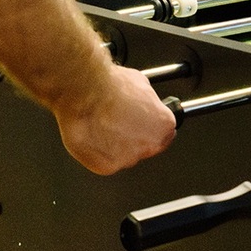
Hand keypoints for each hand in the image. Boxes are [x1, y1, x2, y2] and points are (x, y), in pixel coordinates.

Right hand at [54, 64, 178, 175]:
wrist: (85, 93)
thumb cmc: (110, 86)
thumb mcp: (141, 83)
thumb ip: (147, 101)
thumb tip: (142, 102)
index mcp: (163, 126)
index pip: (165, 133)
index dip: (152, 125)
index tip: (144, 122)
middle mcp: (149, 145)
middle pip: (145, 146)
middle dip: (134, 136)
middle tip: (120, 122)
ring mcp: (128, 158)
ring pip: (125, 155)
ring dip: (117, 145)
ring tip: (104, 127)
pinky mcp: (107, 167)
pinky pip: (105, 161)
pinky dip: (99, 152)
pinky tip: (94, 136)